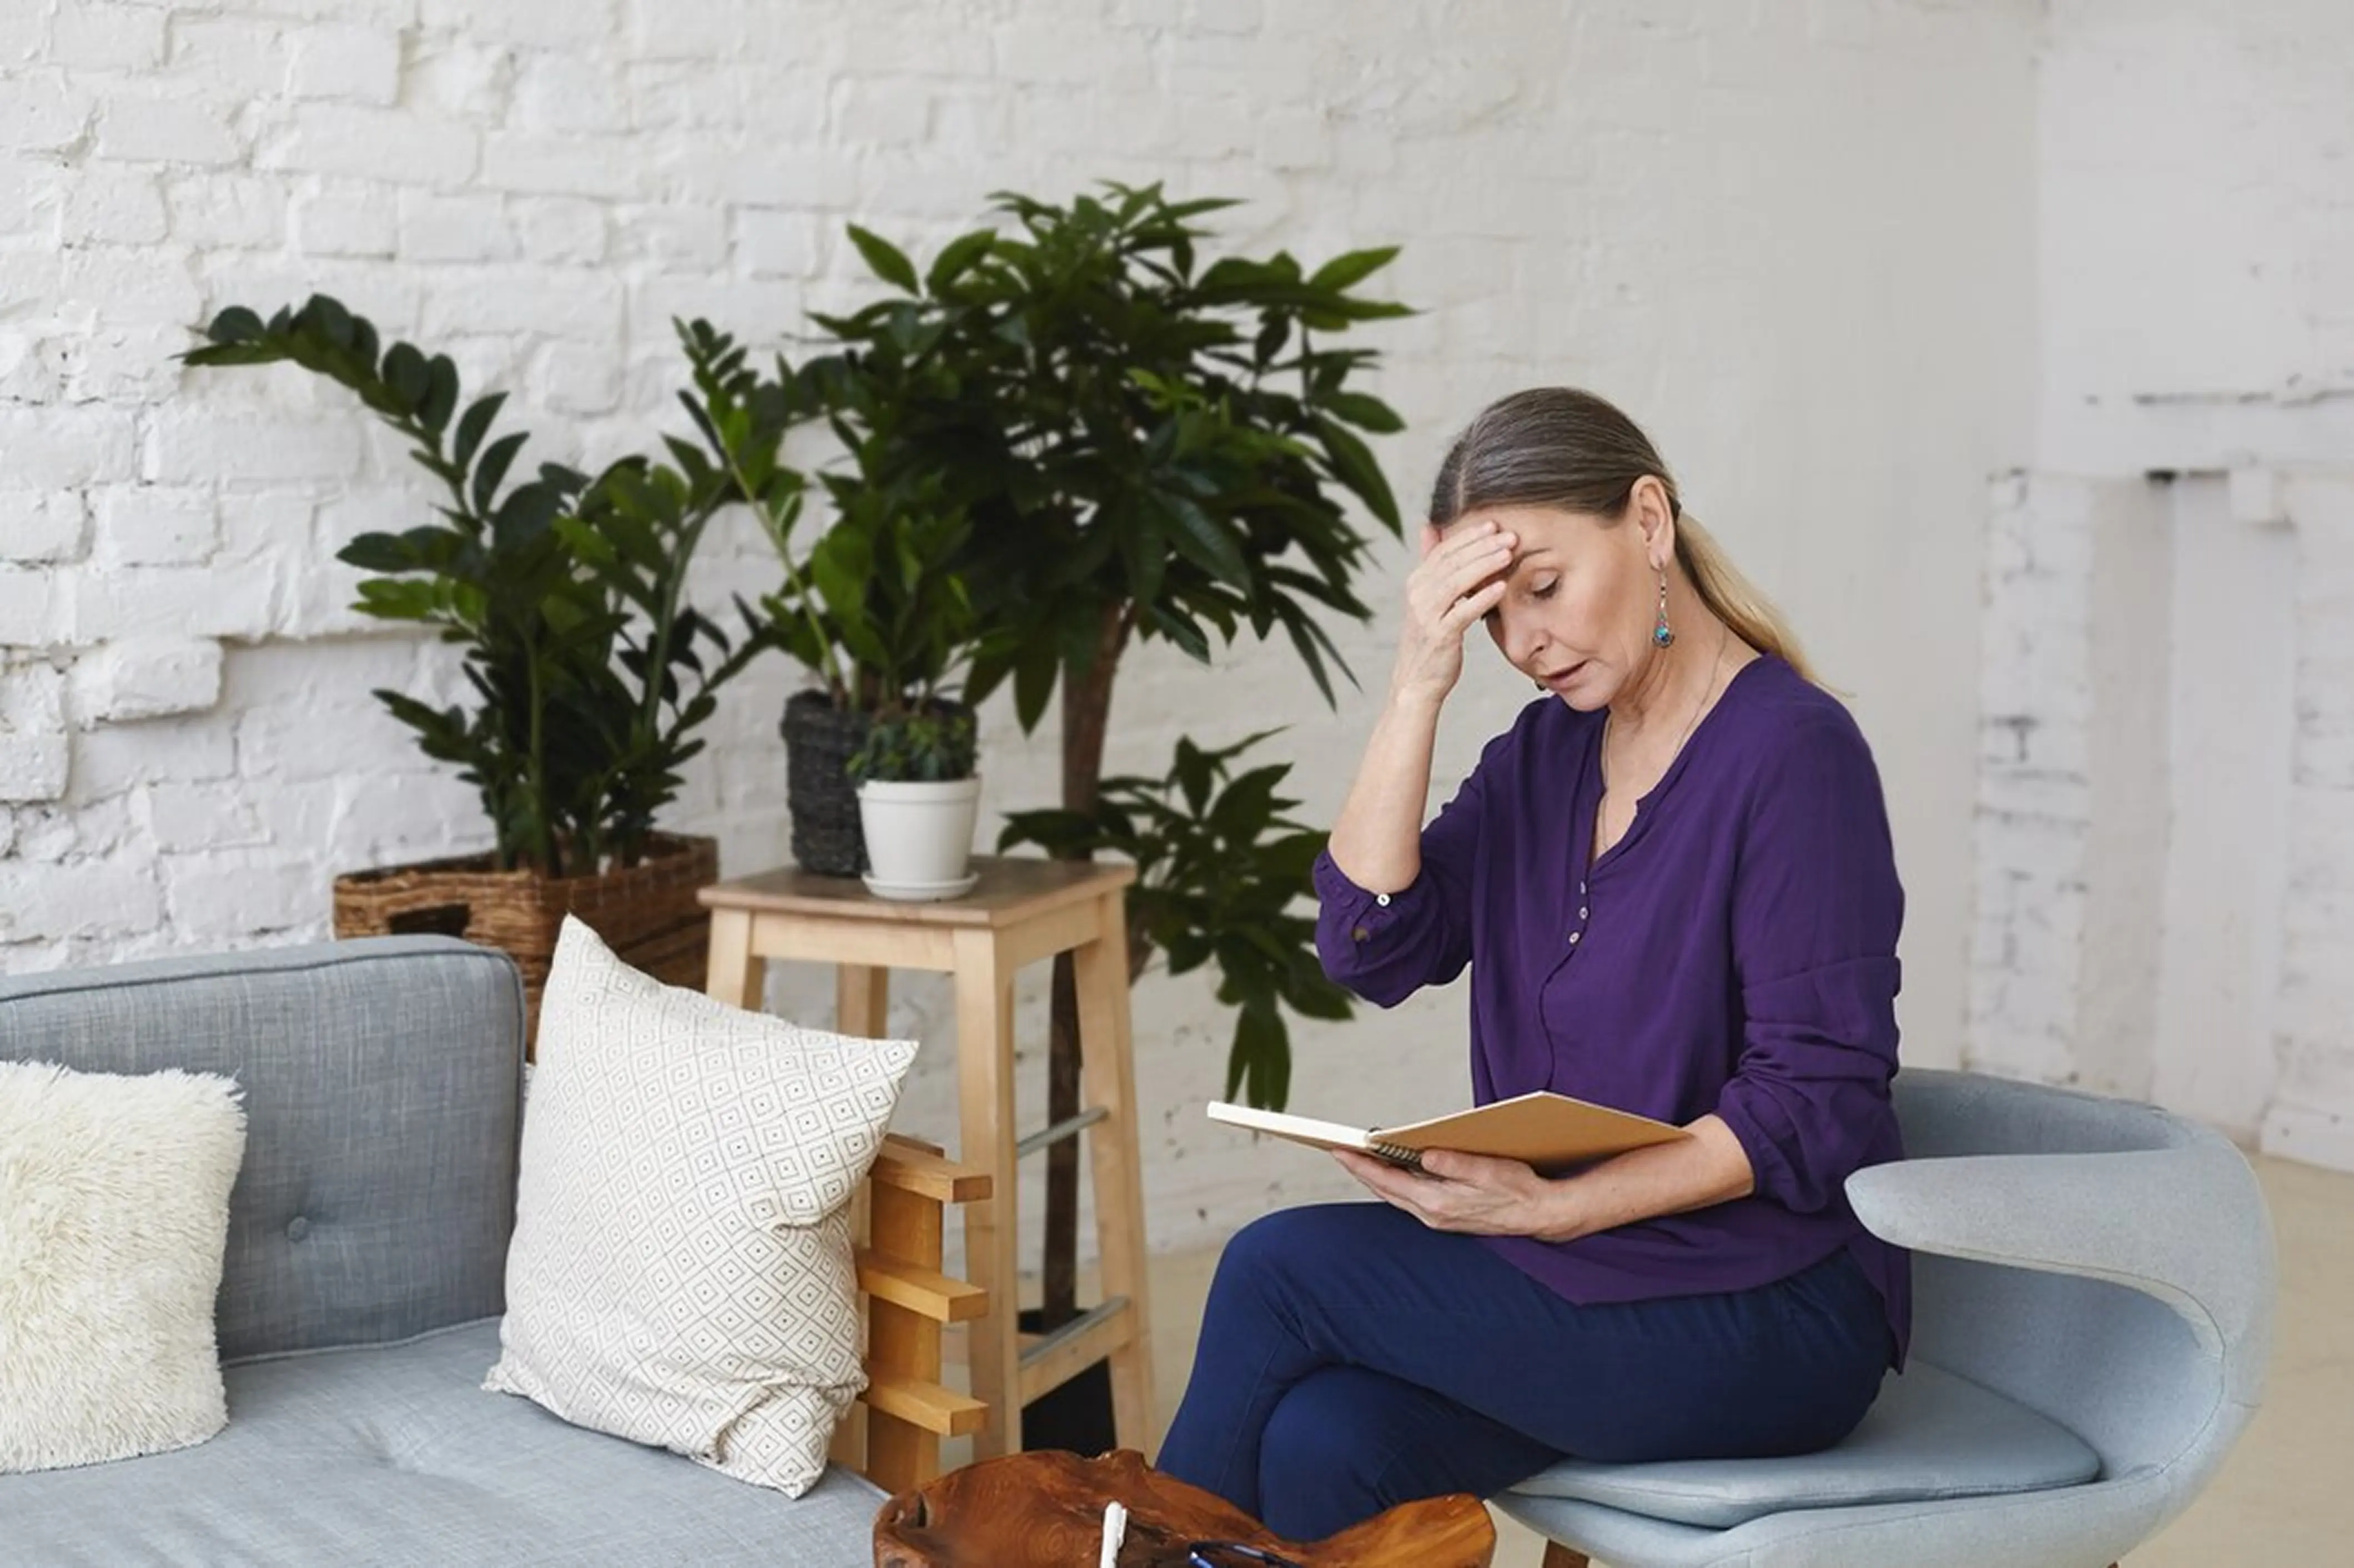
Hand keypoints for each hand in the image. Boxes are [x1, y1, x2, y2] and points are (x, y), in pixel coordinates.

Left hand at [1332, 1146, 1579, 1240]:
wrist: (1540, 1214)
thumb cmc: (1518, 1189)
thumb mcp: (1488, 1170)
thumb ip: (1453, 1164)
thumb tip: (1423, 1155)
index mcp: (1438, 1203)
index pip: (1388, 1181)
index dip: (1361, 1165)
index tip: (1339, 1150)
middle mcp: (1433, 1215)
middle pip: (1386, 1190)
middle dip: (1361, 1170)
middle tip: (1338, 1150)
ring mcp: (1438, 1218)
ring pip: (1396, 1196)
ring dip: (1376, 1178)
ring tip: (1358, 1158)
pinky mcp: (1446, 1216)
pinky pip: (1409, 1199)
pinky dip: (1395, 1184)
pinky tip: (1392, 1172)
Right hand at [1389, 519, 1515, 707]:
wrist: (1417, 681)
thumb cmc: (1430, 639)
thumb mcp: (1428, 598)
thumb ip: (1430, 563)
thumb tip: (1429, 526)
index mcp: (1416, 582)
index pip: (1443, 550)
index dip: (1468, 536)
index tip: (1493, 525)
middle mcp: (1418, 595)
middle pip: (1452, 562)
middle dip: (1482, 546)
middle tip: (1510, 536)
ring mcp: (1427, 615)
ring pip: (1456, 582)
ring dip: (1484, 565)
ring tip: (1508, 555)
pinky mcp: (1439, 636)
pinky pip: (1462, 612)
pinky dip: (1482, 597)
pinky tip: (1501, 587)